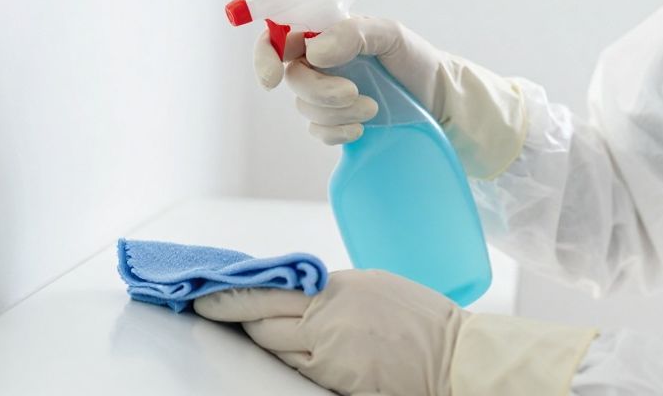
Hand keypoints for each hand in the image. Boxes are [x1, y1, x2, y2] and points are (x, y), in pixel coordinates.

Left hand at [194, 269, 461, 395]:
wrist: (455, 356)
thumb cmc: (423, 322)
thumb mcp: (375, 288)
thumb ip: (334, 293)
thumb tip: (301, 297)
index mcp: (339, 285)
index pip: (271, 286)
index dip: (234, 292)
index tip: (207, 292)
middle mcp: (328, 313)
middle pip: (261, 317)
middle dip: (235, 316)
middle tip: (209, 309)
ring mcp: (330, 349)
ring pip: (276, 347)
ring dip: (264, 341)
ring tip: (250, 332)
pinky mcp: (336, 378)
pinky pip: (299, 371)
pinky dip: (290, 362)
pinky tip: (290, 355)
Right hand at [251, 17, 530, 177]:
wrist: (442, 103)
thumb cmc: (416, 61)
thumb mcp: (391, 35)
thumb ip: (352, 34)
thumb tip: (313, 51)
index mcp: (326, 36)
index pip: (278, 38)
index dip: (265, 55)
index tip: (272, 77)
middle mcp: (321, 65)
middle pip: (292, 78)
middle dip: (320, 90)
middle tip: (355, 92)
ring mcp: (327, 97)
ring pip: (305, 108)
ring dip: (338, 111)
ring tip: (374, 108)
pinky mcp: (338, 125)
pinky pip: (319, 132)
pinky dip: (337, 132)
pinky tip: (362, 129)